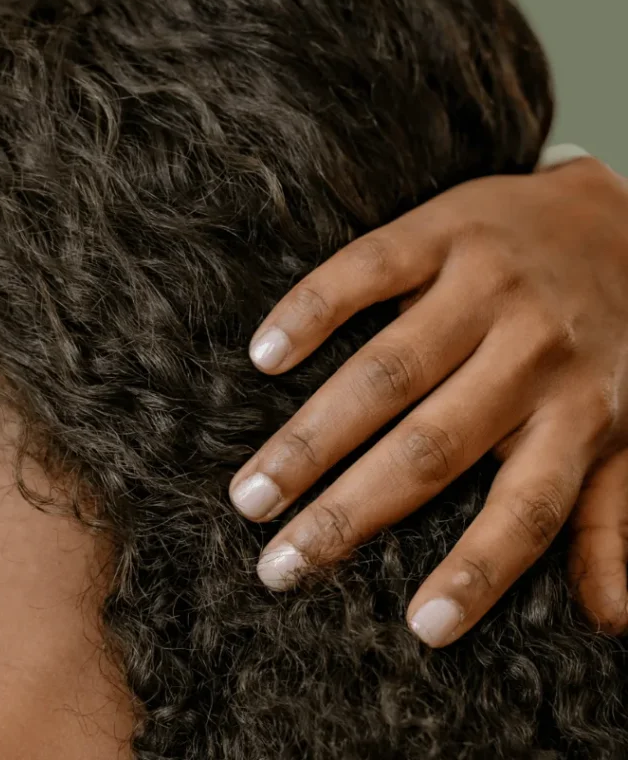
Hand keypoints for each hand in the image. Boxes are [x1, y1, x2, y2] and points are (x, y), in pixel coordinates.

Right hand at [229, 155, 627, 646]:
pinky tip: (265, 355)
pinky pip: (368, 270)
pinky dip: (313, 312)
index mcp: (581, 412)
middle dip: (349, 510)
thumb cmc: (612, 338)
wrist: (612, 216)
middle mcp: (531, 354)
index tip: (421, 627)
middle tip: (277, 564)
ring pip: (388, 370)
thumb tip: (609, 621)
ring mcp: (484, 286)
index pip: (527, 509)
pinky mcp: (443, 230)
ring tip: (251, 491)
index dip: (479, 570)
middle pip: (431, 446)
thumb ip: (615, 515)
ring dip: (314, 435)